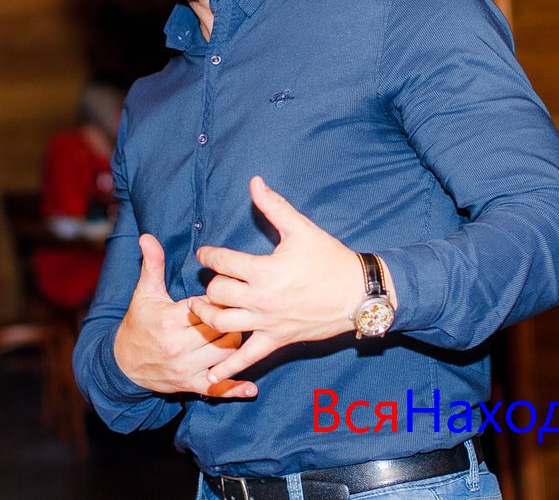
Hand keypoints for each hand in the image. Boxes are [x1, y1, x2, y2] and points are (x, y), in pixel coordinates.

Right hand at [113, 234, 257, 398]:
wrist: (123, 363)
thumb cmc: (138, 323)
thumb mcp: (144, 293)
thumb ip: (151, 264)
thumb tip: (148, 236)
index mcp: (170, 320)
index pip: (206, 306)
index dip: (218, 299)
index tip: (225, 293)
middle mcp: (178, 346)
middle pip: (220, 329)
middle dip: (231, 319)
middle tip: (238, 311)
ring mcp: (185, 368)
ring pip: (224, 354)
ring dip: (234, 343)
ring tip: (236, 330)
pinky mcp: (189, 385)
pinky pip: (215, 388)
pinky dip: (234, 388)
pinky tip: (251, 388)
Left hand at [188, 176, 363, 385]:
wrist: (358, 294)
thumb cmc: (330, 259)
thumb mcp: (301, 229)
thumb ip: (274, 206)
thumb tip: (254, 182)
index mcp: (264, 269)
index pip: (221, 261)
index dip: (208, 254)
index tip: (205, 252)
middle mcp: (261, 299)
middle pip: (216, 293)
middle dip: (208, 285)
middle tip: (209, 280)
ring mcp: (267, 323)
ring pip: (222, 324)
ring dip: (206, 317)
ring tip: (200, 309)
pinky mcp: (277, 340)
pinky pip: (247, 357)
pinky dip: (227, 368)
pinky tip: (210, 376)